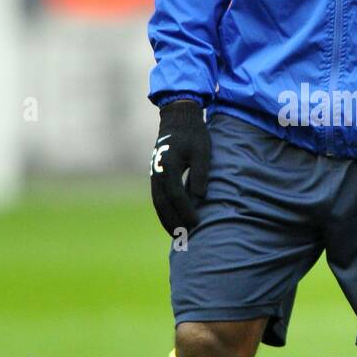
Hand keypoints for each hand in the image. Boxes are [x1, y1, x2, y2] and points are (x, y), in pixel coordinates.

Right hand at [150, 101, 210, 235]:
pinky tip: (172, 220)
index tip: (197, 223)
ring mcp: (154, 174)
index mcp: (168, 165)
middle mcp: (157, 172)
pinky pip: (158, 197)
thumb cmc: (194, 134)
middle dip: (173, 222)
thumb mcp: (202, 151)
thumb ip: (200, 173)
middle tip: (185, 237)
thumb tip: (200, 196)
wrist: (178, 119)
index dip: (186, 211)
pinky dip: (164, 211)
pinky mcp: (156, 175)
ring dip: (166, 219)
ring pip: (157, 202)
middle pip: (162, 203)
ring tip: (177, 235)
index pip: (176, 195)